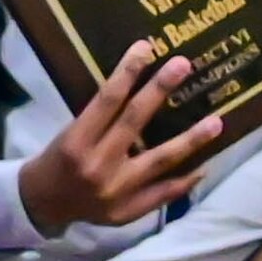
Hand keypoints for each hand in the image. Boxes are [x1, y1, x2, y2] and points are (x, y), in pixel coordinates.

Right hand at [14, 38, 229, 232]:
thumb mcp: (70, 132)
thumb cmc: (59, 159)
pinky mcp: (128, 212)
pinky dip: (185, 180)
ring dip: (190, 140)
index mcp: (76, 141)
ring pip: (160, 161)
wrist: (45, 205)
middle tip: (184, 64)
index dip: (127, 72)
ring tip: (216, 122)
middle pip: (134, 122)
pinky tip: (205, 165)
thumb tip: (142, 83)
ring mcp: (115, 191)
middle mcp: (97, 166)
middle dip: (160, 90)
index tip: (147, 47)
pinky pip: (163, 194)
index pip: (106, 100)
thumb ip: (102, 116)